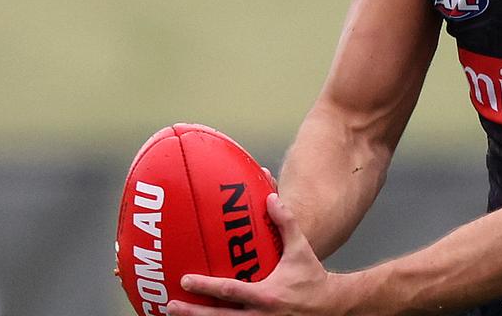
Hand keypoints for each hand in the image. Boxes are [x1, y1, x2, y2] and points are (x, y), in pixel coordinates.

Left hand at [166, 194, 337, 315]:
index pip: (230, 291)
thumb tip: (271, 197)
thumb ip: (286, 223)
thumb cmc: (313, 277)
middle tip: (170, 305)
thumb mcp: (301, 249)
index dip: (206, 287)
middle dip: (192, 313)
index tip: (185, 280)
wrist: (330, 306)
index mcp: (267, 295)